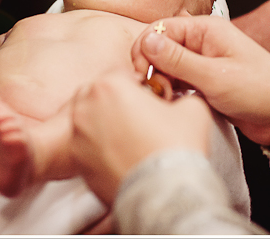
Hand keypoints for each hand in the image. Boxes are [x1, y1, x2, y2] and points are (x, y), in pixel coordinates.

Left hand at [70, 71, 211, 205]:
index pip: (122, 75)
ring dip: (106, 124)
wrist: (165, 195)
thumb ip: (180, 95)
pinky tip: (123, 157)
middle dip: (118, 103)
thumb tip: (179, 99)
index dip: (141, 87)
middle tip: (141, 118)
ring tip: (132, 138)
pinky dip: (101, 149)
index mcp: (109, 85)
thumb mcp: (192, 107)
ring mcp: (77, 137)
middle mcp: (85, 108)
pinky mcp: (78, 164)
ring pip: (90, 121)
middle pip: (100, 95)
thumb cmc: (176, 148)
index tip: (152, 99)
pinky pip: (87, 147)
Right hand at [131, 16, 269, 148]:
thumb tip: (147, 41)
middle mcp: (202, 41)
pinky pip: (177, 80)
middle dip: (152, 68)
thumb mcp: (215, 76)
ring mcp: (202, 61)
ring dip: (162, 82)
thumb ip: (178, 59)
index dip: (146, 49)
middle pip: (159, 46)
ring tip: (170, 99)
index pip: (159, 28)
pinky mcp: (204, 80)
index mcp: (206, 29)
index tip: (144, 75)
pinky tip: (177, 102)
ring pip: (166, 66)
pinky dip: (172, 91)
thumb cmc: (261, 91)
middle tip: (158, 91)